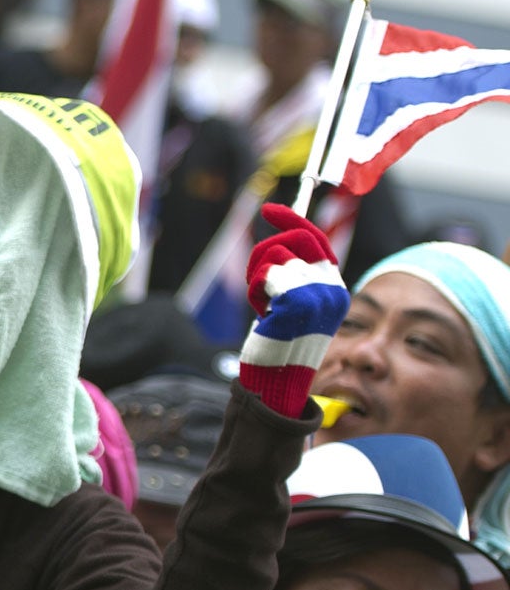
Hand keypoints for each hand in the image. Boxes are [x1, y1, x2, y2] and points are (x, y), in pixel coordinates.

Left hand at [239, 203, 347, 416]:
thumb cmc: (278, 344)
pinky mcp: (295, 301)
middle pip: (296, 239)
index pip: (317, 239)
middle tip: (255, 275)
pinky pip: (265, 275)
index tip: (270, 210)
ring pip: (276, 257)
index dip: (292, 220)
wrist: (277, 379)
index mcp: (334, 287)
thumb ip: (295, 276)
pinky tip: (261, 312)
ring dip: (258, 278)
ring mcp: (316, 293)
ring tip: (263, 305)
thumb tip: (281, 237)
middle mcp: (331, 287)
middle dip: (267, 249)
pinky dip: (255, 290)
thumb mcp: (293, 305)